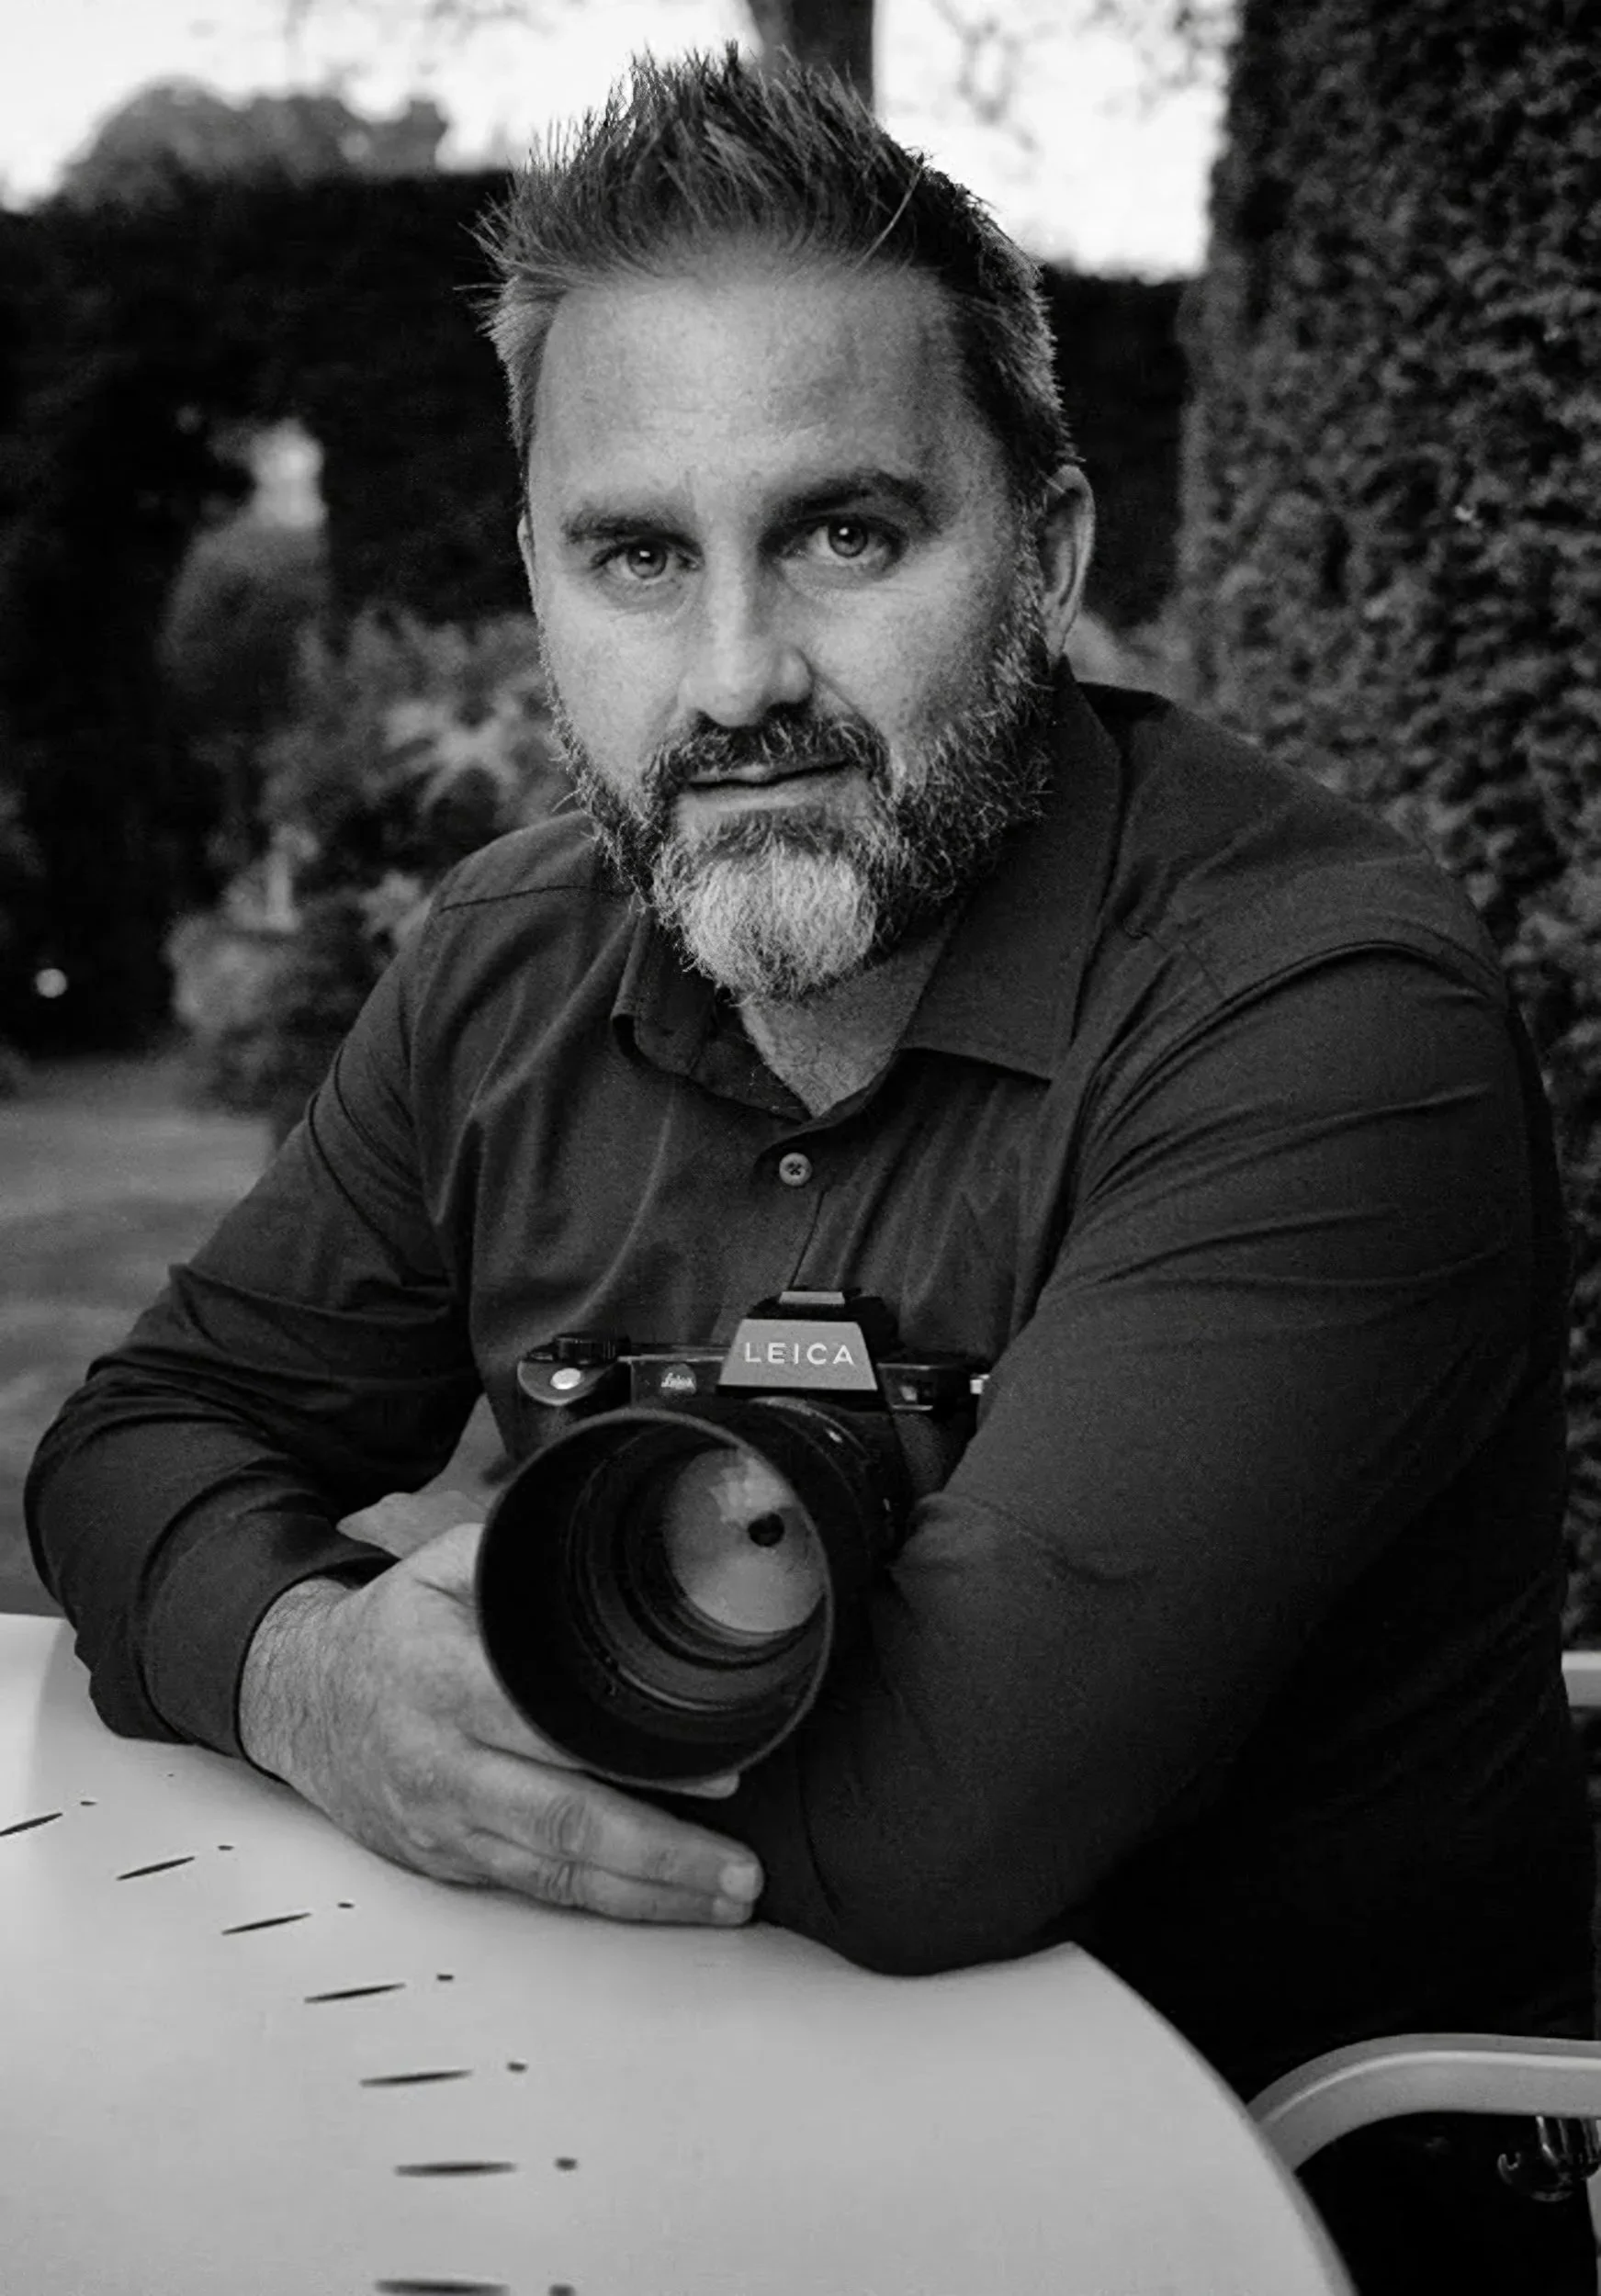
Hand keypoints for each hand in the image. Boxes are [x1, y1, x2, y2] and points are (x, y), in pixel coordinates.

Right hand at [238, 1520, 762, 1927]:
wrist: (297, 1700)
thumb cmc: (386, 1631)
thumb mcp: (439, 1565)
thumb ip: (516, 1562)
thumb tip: (601, 1555)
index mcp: (446, 1682)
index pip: (552, 1730)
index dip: (636, 1759)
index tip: (714, 1772)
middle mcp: (444, 1766)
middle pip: (563, 1825)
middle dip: (661, 1856)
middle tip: (738, 1870)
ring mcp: (443, 1824)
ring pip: (553, 1874)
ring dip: (646, 1895)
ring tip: (722, 1897)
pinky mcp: (445, 1861)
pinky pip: (530, 1887)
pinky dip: (599, 1900)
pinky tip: (657, 1902)